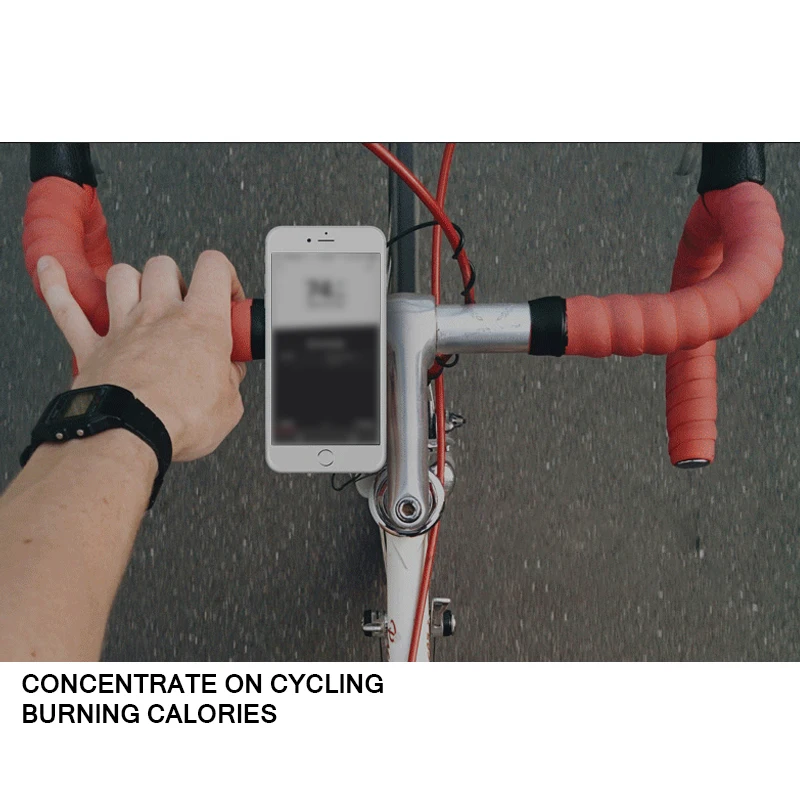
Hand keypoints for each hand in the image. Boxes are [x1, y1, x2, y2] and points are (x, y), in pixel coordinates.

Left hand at [37, 251, 246, 461]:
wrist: (129, 435)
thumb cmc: (178, 419)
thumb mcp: (229, 405)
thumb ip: (230, 380)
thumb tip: (231, 373)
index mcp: (201, 322)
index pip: (215, 267)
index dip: (225, 276)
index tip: (227, 298)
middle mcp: (159, 314)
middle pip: (164, 266)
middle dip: (176, 279)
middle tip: (184, 306)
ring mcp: (122, 327)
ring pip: (121, 276)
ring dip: (132, 281)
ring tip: (142, 296)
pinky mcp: (91, 348)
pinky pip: (65, 306)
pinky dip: (56, 284)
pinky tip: (51, 268)